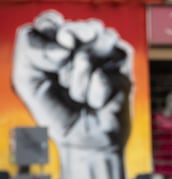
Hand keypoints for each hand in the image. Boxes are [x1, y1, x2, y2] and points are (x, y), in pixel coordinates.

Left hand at [12, 10, 132, 146]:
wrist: (83, 141)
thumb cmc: (55, 111)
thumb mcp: (27, 78)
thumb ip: (32, 48)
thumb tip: (66, 46)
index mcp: (60, 42)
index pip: (52, 23)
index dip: (51, 34)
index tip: (51, 59)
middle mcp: (86, 44)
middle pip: (74, 32)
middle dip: (63, 65)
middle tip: (65, 84)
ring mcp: (107, 56)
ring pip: (90, 51)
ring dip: (78, 80)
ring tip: (81, 96)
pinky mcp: (124, 72)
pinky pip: (102, 74)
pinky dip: (95, 92)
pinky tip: (98, 103)